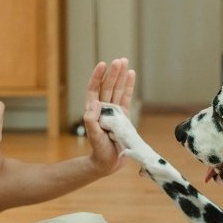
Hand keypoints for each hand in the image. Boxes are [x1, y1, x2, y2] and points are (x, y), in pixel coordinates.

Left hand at [83, 58, 135, 175]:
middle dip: (113, 73)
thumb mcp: (93, 135)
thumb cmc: (99, 150)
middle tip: (119, 60)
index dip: (98, 76)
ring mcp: (114, 111)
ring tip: (124, 62)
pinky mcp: (124, 116)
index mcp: (93, 110)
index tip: (102, 64)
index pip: (94, 89)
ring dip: (121, 76)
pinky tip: (131, 75)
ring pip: (117, 89)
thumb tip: (95, 103)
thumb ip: (91, 120)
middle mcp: (103, 108)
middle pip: (108, 86)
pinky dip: (129, 87)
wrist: (109, 162)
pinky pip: (126, 98)